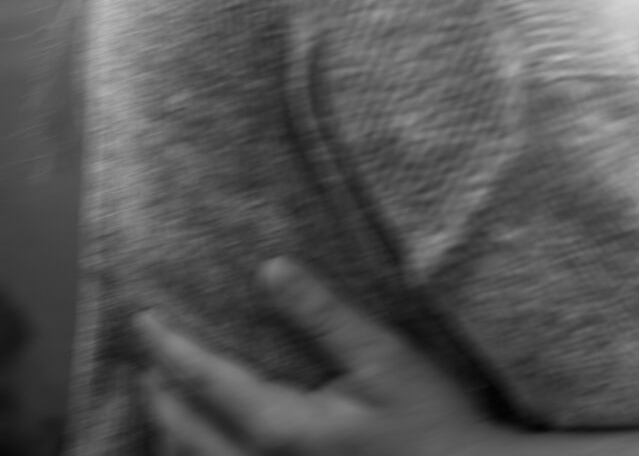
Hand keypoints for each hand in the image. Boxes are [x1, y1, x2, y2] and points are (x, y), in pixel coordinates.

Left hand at [137, 258, 517, 455]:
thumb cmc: (428, 420)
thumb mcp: (383, 356)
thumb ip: (324, 314)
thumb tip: (270, 269)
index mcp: (282, 428)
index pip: (207, 382)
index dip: (170, 348)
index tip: (143, 318)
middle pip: (186, 434)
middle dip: (159, 392)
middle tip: (145, 353)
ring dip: (172, 429)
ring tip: (162, 396)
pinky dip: (201, 453)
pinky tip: (209, 439)